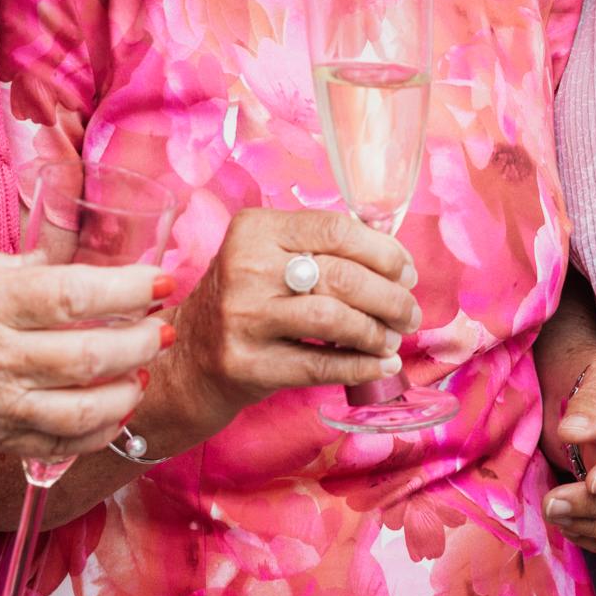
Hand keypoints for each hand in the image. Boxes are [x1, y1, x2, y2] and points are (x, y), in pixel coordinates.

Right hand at [0, 250, 168, 462]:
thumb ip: (0, 265)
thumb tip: (54, 262)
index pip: (72, 295)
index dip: (127, 289)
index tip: (160, 280)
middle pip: (88, 354)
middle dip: (141, 340)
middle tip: (163, 326)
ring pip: (81, 408)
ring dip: (125, 390)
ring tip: (144, 369)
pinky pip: (56, 443)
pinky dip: (95, 433)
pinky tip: (114, 413)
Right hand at [165, 208, 419, 424]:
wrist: (187, 360)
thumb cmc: (243, 302)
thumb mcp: (267, 259)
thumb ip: (317, 250)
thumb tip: (394, 259)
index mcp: (255, 230)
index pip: (334, 229)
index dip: (382, 252)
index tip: (406, 272)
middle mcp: (245, 267)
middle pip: (341, 276)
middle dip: (389, 296)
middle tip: (408, 313)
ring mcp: (243, 317)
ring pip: (333, 319)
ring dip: (376, 332)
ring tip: (392, 339)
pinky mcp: (246, 364)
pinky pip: (319, 365)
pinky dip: (361, 366)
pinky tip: (381, 366)